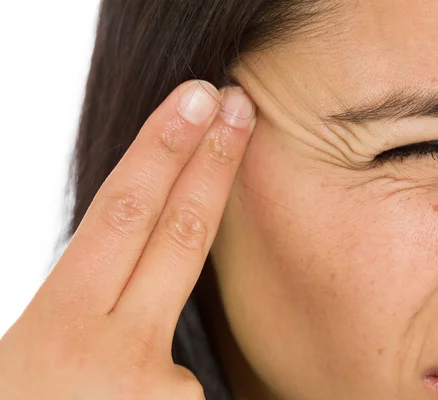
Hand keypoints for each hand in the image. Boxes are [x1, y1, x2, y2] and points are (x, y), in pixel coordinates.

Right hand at [0, 80, 255, 398]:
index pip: (125, 213)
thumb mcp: (38, 353)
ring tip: (101, 399)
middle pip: (179, 233)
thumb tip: (143, 254)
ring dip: (151, 360)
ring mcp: (158, 391)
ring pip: (180, 338)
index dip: (163, 149)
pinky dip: (161, 399)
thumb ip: (94, 307)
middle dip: (213, 162)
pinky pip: (185, 392)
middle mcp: (112, 353)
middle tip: (238, 104)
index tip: (197, 99)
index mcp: (59, 325)